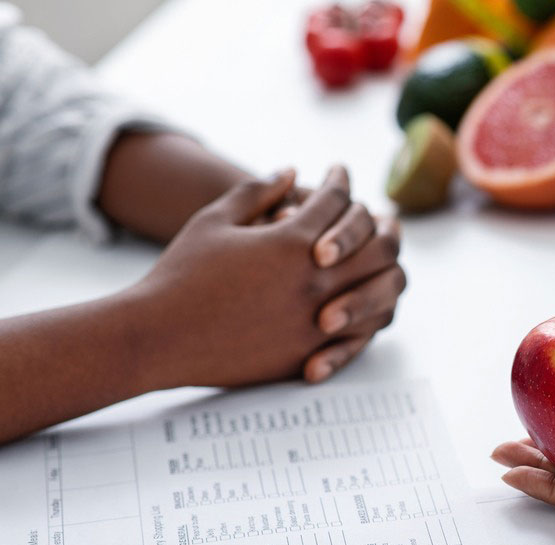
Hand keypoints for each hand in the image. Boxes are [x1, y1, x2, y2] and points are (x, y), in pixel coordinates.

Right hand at [132, 166, 403, 387]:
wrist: (159, 337)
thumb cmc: (180, 274)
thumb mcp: (214, 220)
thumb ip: (257, 192)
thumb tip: (292, 171)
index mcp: (291, 241)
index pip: (338, 200)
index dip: (340, 181)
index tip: (339, 173)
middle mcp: (314, 279)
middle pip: (376, 243)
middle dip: (378, 224)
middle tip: (374, 217)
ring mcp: (318, 320)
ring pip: (381, 289)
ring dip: (384, 268)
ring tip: (377, 257)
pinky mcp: (312, 352)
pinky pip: (364, 332)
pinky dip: (370, 311)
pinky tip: (363, 298)